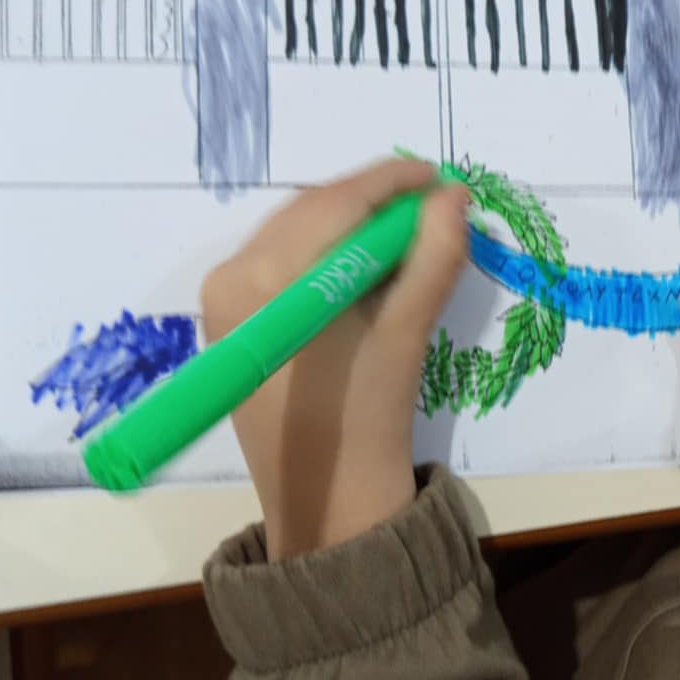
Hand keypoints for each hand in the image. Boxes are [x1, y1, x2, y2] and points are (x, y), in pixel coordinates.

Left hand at [202, 159, 468, 557]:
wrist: (327, 503)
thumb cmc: (364, 422)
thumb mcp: (405, 333)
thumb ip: (432, 258)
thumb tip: (453, 198)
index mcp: (263, 281)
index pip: (333, 204)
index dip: (391, 183)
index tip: (440, 176)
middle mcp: (230, 278)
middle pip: (311, 212)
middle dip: (375, 202)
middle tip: (435, 206)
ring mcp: (226, 301)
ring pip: (299, 233)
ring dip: (355, 225)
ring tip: (412, 235)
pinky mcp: (236, 321)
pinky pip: (287, 262)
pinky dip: (331, 253)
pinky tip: (372, 265)